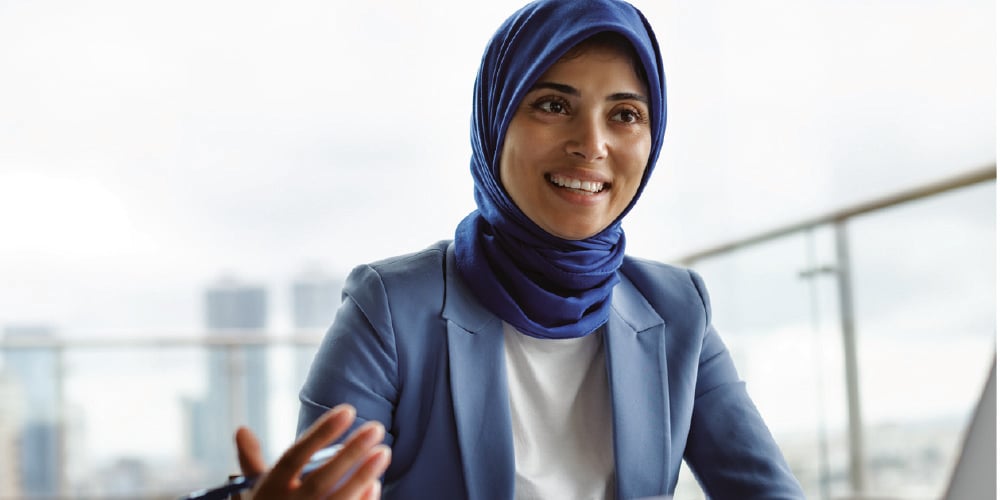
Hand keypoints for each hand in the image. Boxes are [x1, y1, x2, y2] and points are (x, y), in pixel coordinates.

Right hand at [235, 404, 390, 499]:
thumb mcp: (253, 492)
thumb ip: (251, 462)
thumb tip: (241, 429)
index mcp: (268, 490)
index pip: (295, 456)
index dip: (321, 432)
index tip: (348, 409)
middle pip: (321, 478)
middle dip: (349, 453)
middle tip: (377, 428)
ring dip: (361, 476)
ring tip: (383, 452)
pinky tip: (376, 485)